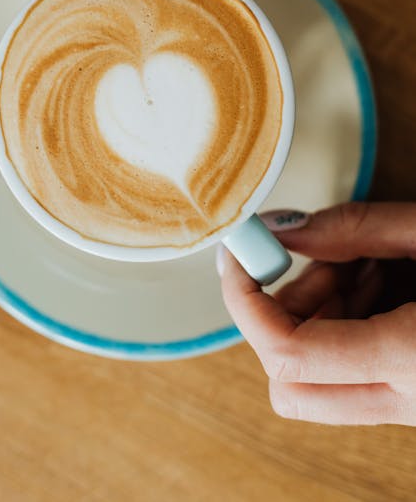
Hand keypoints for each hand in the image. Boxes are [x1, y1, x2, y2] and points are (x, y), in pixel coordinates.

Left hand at [219, 203, 415, 425]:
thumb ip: (353, 229)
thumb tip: (278, 229)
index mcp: (411, 358)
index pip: (288, 353)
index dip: (245, 300)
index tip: (237, 256)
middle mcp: (406, 400)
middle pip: (288, 383)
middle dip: (281, 315)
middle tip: (321, 262)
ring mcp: (408, 407)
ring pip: (313, 382)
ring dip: (314, 315)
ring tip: (363, 266)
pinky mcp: (408, 399)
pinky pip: (346, 376)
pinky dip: (340, 326)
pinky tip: (377, 285)